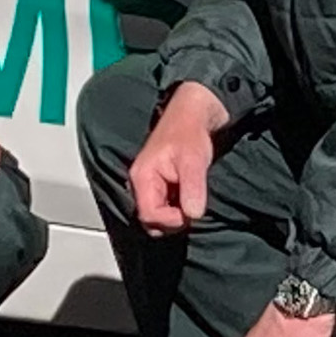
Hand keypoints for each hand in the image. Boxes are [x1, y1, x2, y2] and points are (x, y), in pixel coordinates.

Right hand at [128, 81, 228, 235]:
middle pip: (149, 220)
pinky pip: (164, 208)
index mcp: (142, 177)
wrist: (193, 115)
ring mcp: (149, 185)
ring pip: (157, 216)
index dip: (171, 220)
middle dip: (172, 221)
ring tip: (191, 199)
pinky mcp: (159, 186)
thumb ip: (192, 187)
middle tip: (192, 207)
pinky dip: (177, 209)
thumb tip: (193, 215)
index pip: (149, 215)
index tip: (192, 212)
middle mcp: (141, 183)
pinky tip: (189, 196)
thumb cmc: (190, 132)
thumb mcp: (194, 160)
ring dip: (175, 215)